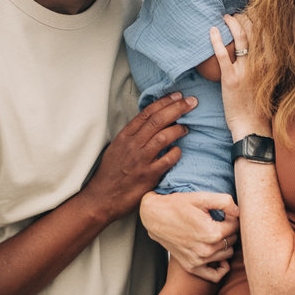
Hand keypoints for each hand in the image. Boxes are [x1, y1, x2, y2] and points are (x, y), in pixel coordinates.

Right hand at [80, 93, 194, 222]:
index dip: (164, 102)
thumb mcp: (117, 148)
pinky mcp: (148, 176)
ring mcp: (140, 160)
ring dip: (178, 130)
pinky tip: (179, 151)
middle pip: (157, 120)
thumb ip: (133, 135)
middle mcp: (132, 145)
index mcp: (125, 136)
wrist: (101, 198)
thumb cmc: (111, 173)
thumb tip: (152, 123)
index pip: (147, 113)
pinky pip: (167, 160)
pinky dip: (176, 153)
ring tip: (186, 128)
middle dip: (177, 108)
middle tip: (192, 102)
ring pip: (163, 137)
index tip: (178, 95)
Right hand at [139, 191, 239, 282]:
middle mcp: (206, 250)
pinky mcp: (192, 267)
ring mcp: (199, 260)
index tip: (224, 211)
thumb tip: (239, 211)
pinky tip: (218, 255)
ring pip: (227, 254)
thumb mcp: (201, 197)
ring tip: (216, 233)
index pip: (236, 226)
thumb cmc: (177, 205)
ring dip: (225, 244)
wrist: (154, 217)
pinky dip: (221, 267)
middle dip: (230, 229)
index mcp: (212, 232)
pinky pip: (215, 275)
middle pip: (233, 240)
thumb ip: (224, 202)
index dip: (233, 216)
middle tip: (220, 221)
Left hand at [208, 13, 267, 137]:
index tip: (252, 12)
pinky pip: (222, 54)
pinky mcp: (231, 78)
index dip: (259, 19)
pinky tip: (212, 30)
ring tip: (225, 17)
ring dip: (232, 23)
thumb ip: (267, 64)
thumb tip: (261, 49)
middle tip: (236, 13)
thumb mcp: (270, 81)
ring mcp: (246, 70)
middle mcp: (261, 64)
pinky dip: (216, 40)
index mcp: (272, 63)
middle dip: (245, 17)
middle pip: (254, 31)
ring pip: (240, 38)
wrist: (252, 126)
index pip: (268, 34)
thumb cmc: (260, 105)